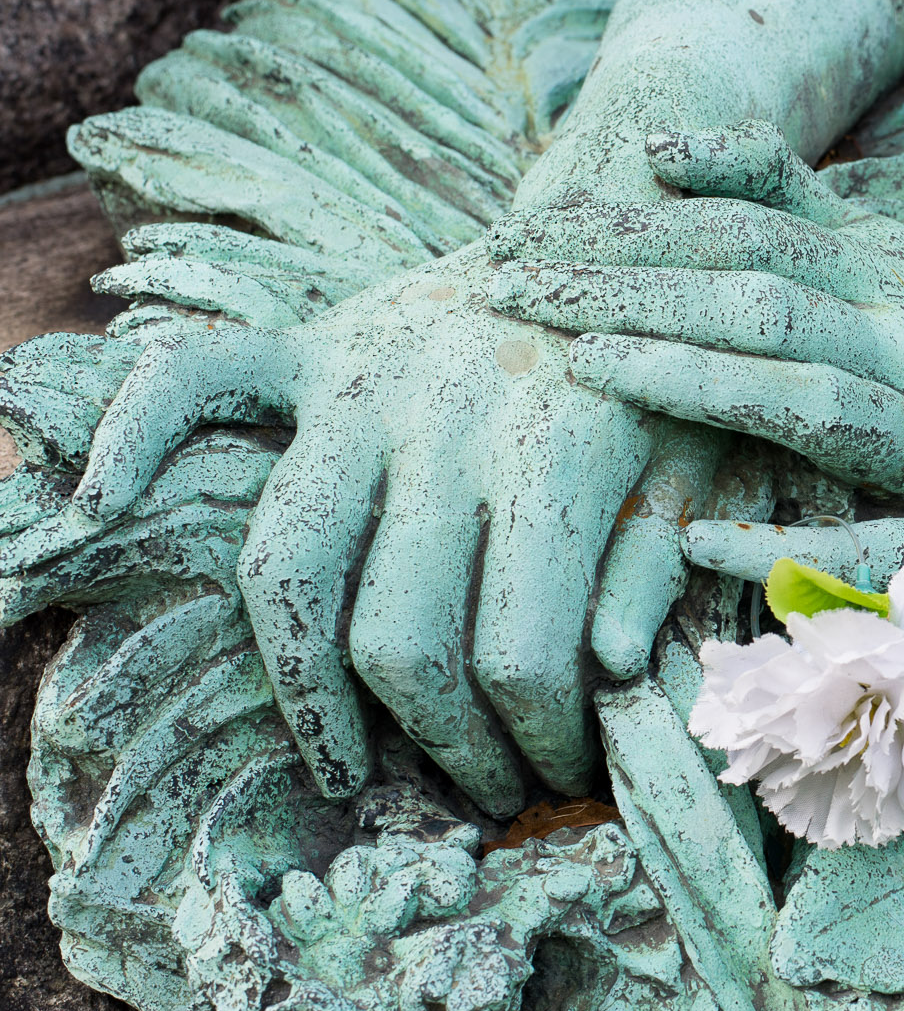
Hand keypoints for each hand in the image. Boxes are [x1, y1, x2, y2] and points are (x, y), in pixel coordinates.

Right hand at [70, 242, 733, 811]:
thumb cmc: (667, 361)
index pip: (519, 654)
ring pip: (291, 566)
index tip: (562, 770)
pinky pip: (193, 382)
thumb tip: (612, 678)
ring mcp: (362, 378)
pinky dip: (130, 437)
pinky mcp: (315, 344)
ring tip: (351, 763)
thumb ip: (656, 561)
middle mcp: (442, 419)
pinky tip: (95, 506)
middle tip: (491, 787)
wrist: (618, 222)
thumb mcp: (702, 457)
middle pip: (401, 639)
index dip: (540, 740)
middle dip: (449, 746)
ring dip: (309, 691)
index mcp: (555, 451)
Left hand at [488, 122, 903, 590]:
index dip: (632, 229)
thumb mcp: (874, 250)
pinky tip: (696, 542)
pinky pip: (872, 544)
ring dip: (698, 384)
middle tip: (511, 291)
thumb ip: (775, 192)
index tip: (521, 237)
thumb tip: (655, 144)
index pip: (743, 233)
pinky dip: (786, 545)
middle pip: (763, 301)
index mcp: (876, 276)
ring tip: (587, 369)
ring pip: (813, 399)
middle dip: (632, 293)